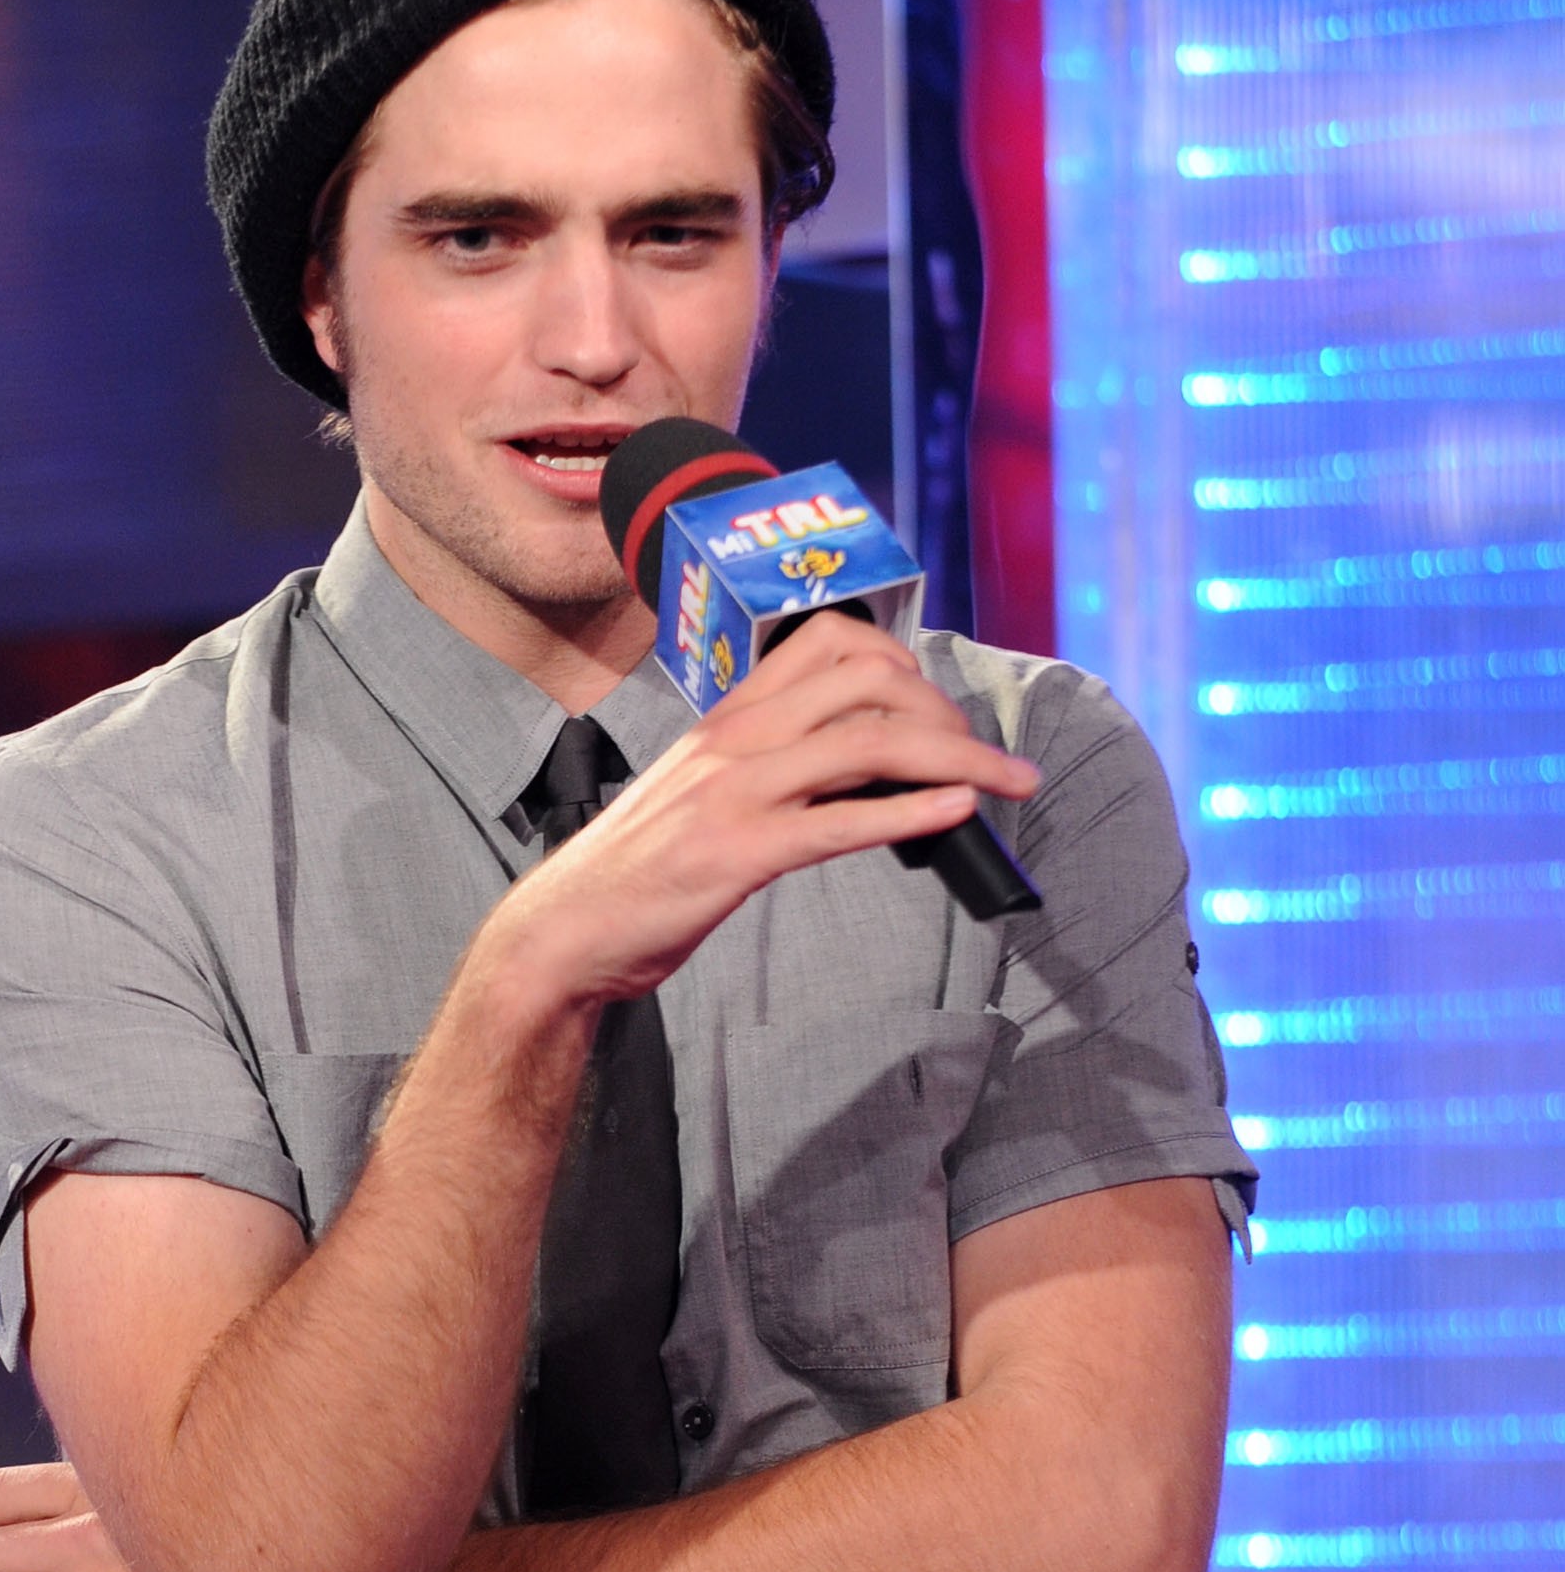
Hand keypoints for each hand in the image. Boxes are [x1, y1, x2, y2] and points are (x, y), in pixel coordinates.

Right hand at [479, 617, 1039, 1009]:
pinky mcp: (737, 854)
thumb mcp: (700, 795)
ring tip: (1007, 785)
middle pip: (871, 683)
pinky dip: (911, 813)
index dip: (906, 661)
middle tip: (986, 760)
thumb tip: (852, 774)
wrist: (565, 931)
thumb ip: (766, 769)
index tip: (939, 708)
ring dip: (960, 760)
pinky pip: (840, 821)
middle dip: (950, 715)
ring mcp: (735, 792)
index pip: (831, 640)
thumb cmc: (637, 872)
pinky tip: (957, 816)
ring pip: (870, 743)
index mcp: (728, 718)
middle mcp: (735, 738)